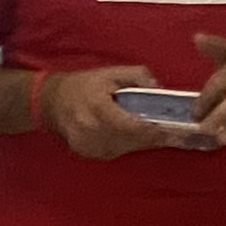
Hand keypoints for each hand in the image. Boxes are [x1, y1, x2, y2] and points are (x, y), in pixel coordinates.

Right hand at [35, 63, 183, 162]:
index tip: (174, 129)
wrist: (51, 101)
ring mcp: (88, 145)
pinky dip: (128, 145)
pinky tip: (132, 135)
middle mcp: (91, 130)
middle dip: (153, 136)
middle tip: (172, 131)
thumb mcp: (111, 72)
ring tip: (154, 132)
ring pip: (126, 148)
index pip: (133, 127)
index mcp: (97, 108)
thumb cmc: (83, 85)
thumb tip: (159, 89)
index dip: (155, 130)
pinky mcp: (88, 153)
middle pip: (133, 140)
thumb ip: (138, 76)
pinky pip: (117, 152)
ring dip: (142, 142)